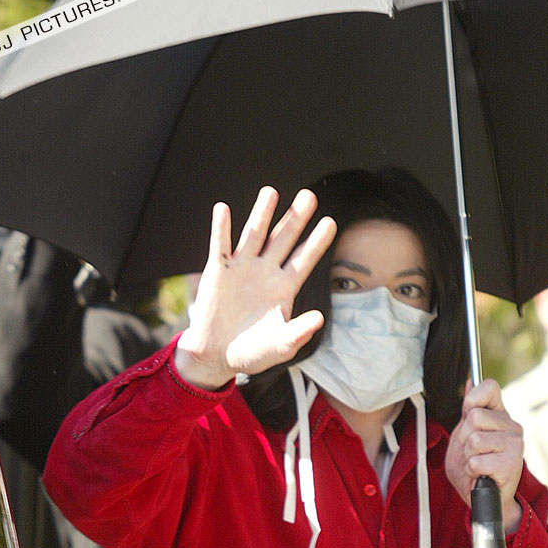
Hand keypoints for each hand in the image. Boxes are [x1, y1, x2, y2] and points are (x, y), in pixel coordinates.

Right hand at [175, 186, 336, 388]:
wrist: (217, 355)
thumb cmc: (252, 353)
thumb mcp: (279, 346)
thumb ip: (298, 333)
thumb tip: (320, 318)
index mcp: (284, 288)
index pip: (304, 260)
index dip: (317, 242)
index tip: (331, 222)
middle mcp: (265, 273)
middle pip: (283, 240)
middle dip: (295, 219)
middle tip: (309, 196)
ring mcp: (242, 269)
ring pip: (254, 235)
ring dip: (261, 214)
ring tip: (271, 192)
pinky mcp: (218, 271)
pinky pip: (220, 246)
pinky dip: (221, 228)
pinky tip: (223, 208)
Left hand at [444, 379, 523, 532]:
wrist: (482, 497)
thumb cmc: (475, 465)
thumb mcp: (466, 434)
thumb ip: (468, 410)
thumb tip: (469, 381)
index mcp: (500, 415)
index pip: (489, 387)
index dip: (473, 398)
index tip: (468, 414)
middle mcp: (512, 426)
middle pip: (474, 417)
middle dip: (464, 437)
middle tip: (472, 451)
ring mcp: (515, 444)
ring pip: (474, 440)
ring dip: (468, 456)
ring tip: (477, 463)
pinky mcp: (511, 464)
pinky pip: (476, 461)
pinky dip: (472, 471)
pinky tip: (481, 474)